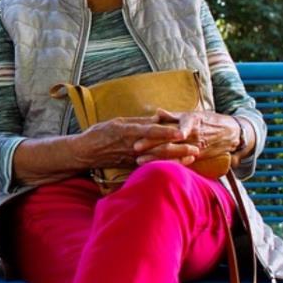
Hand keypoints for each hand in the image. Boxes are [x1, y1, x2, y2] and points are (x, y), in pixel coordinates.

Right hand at [76, 116, 197, 168]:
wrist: (86, 153)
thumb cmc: (99, 134)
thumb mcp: (117, 122)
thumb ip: (139, 121)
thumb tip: (158, 117)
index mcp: (128, 132)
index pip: (150, 132)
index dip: (166, 132)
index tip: (181, 132)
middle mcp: (132, 147)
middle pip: (158, 148)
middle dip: (178, 148)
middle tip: (196, 147)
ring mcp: (133, 158)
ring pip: (158, 159)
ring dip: (176, 158)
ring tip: (192, 156)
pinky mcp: (132, 165)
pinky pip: (153, 165)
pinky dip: (166, 164)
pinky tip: (178, 164)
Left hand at [135, 109, 240, 164]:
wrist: (231, 133)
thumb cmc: (209, 121)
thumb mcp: (193, 114)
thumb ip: (174, 116)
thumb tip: (156, 112)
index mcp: (191, 121)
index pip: (175, 125)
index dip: (162, 128)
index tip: (148, 129)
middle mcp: (192, 135)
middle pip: (170, 141)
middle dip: (152, 145)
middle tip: (135, 146)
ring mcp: (195, 147)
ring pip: (172, 153)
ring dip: (156, 157)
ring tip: (139, 160)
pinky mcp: (197, 157)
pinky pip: (180, 162)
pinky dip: (167, 165)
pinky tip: (155, 168)